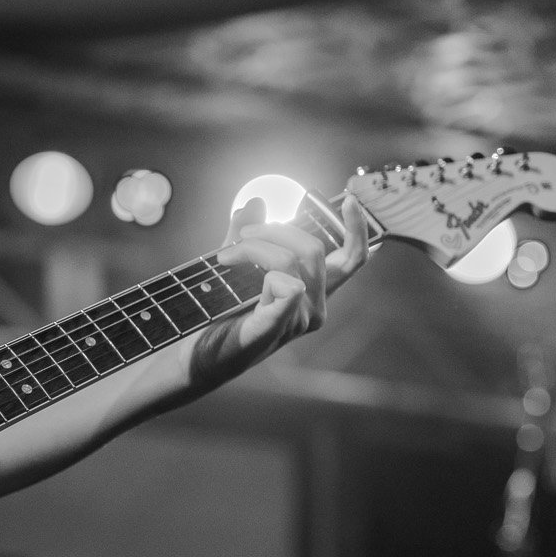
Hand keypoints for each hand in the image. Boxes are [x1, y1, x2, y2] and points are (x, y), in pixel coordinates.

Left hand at [190, 194, 369, 390]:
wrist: (198, 356)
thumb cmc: (220, 316)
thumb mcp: (235, 269)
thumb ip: (248, 237)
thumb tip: (257, 203)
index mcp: (314, 293)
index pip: (352, 260)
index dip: (357, 229)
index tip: (351, 200)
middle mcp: (314, 308)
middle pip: (312, 249)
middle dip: (275, 229)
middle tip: (242, 234)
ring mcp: (298, 321)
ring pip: (292, 261)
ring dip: (255, 245)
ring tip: (225, 254)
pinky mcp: (275, 328)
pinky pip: (286, 289)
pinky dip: (262, 270)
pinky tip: (232, 266)